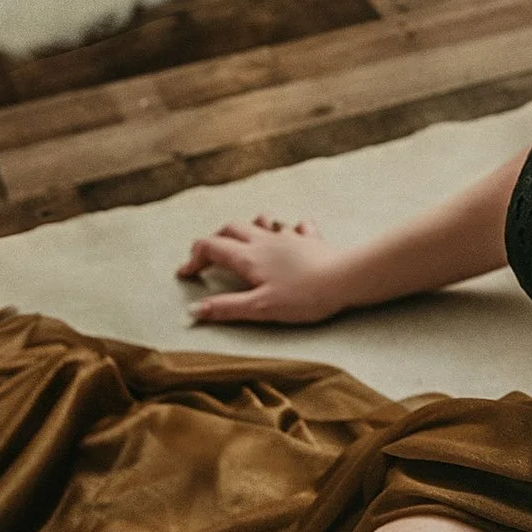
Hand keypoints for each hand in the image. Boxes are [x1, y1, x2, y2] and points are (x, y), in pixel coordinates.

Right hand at [175, 213, 351, 324]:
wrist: (345, 279)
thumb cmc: (303, 296)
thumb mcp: (260, 308)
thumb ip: (226, 307)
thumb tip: (195, 310)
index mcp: (249, 256)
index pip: (210, 247)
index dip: (193, 258)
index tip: (186, 274)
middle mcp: (266, 240)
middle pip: (231, 228)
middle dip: (215, 239)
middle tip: (209, 257)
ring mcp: (290, 237)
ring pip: (262, 221)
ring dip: (249, 226)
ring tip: (245, 241)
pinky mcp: (311, 239)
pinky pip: (297, 226)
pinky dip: (289, 229)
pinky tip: (292, 237)